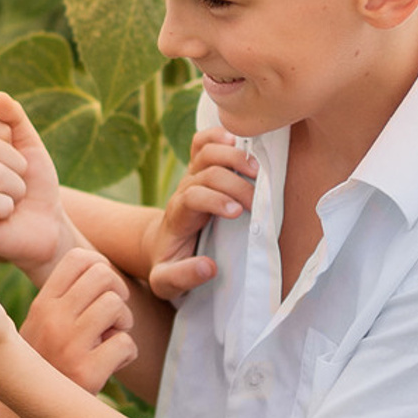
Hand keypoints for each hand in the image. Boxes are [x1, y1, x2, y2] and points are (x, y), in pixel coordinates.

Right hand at [0, 92, 73, 277]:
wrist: (47, 227)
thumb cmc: (35, 187)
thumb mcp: (30, 145)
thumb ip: (14, 118)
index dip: (6, 133)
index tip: (15, 154)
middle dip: (17, 165)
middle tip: (18, 183)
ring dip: (17, 187)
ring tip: (13, 199)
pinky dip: (8, 206)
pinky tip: (5, 215)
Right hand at [21, 246, 139, 394]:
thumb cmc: (43, 366)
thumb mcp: (40, 326)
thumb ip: (63, 299)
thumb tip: (102, 269)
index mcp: (42, 305)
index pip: (79, 259)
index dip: (102, 268)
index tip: (103, 291)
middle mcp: (52, 319)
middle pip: (103, 275)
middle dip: (118, 294)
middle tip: (112, 318)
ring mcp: (68, 345)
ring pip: (116, 305)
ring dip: (124, 324)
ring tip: (110, 341)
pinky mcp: (86, 372)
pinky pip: (126, 343)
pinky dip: (127, 355)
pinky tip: (110, 365)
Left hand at [144, 127, 257, 298]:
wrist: (161, 248)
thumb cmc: (168, 266)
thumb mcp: (166, 282)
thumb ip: (182, 278)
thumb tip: (208, 267)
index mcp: (176, 217)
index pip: (192, 197)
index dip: (214, 200)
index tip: (237, 213)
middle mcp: (183, 192)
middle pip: (205, 172)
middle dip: (233, 183)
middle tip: (256, 201)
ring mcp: (191, 177)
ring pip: (206, 151)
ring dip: (233, 155)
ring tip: (256, 169)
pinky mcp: (199, 170)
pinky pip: (202, 142)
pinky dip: (218, 134)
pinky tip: (237, 140)